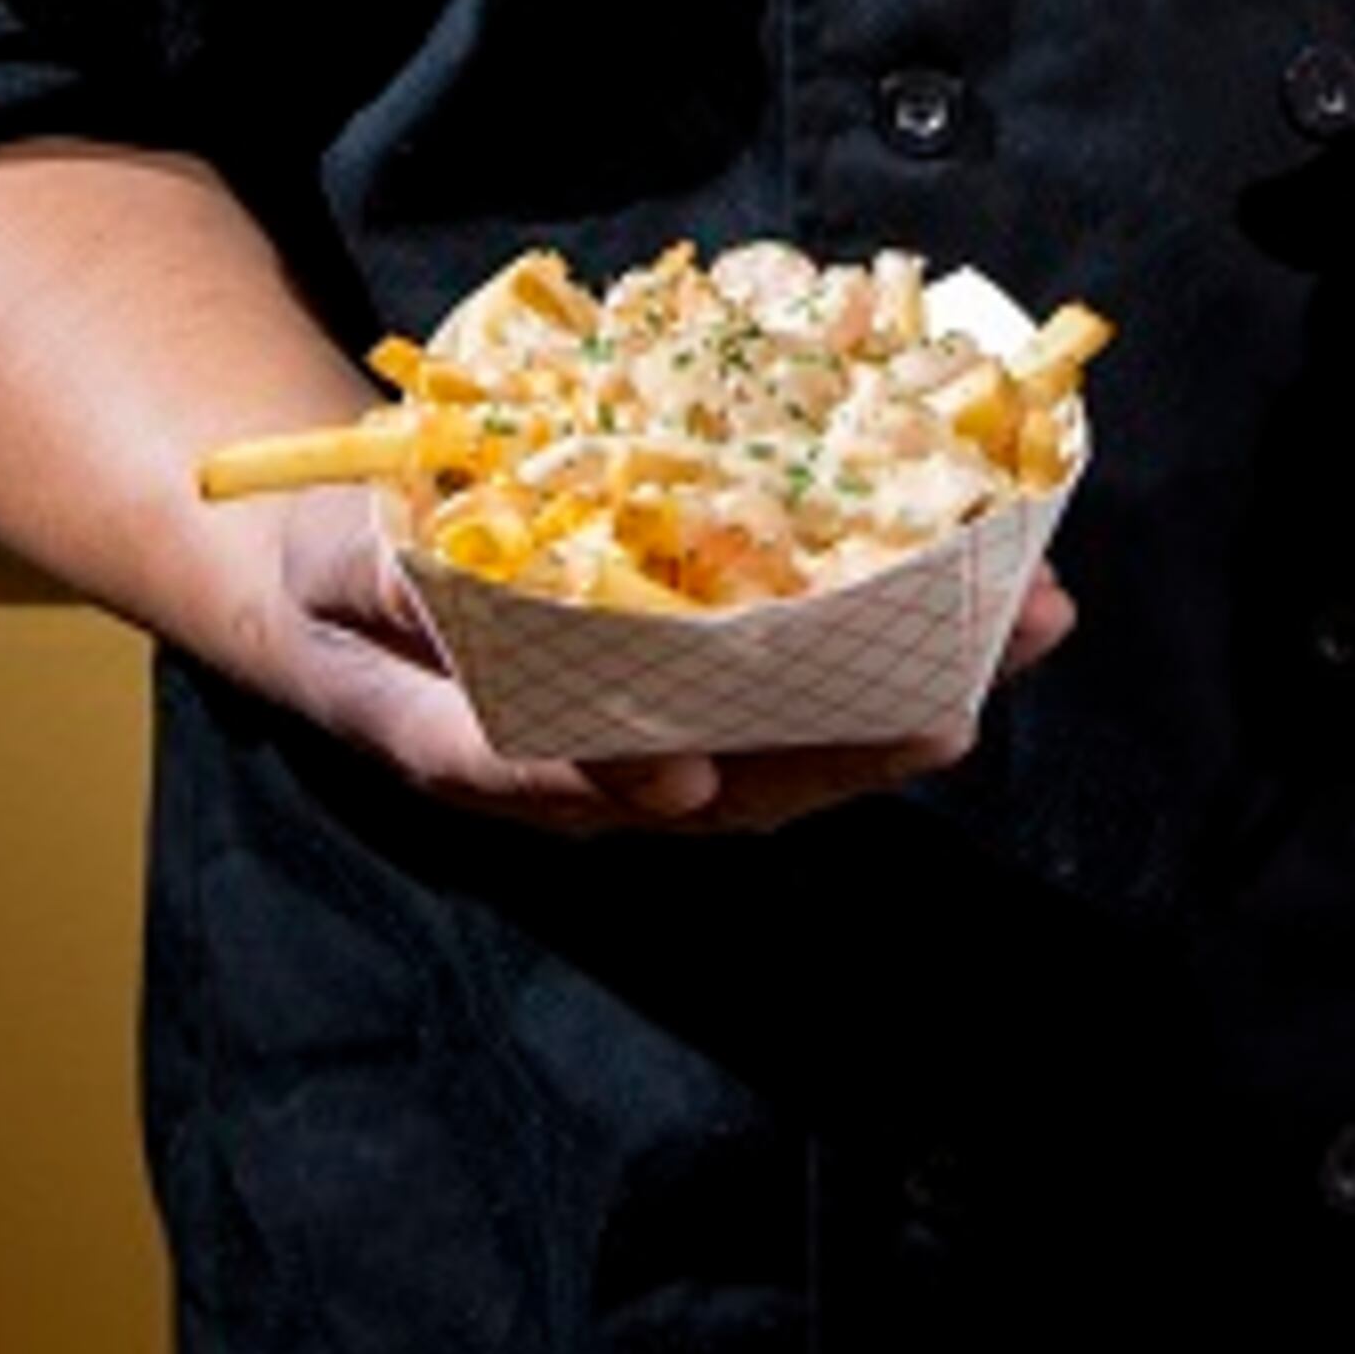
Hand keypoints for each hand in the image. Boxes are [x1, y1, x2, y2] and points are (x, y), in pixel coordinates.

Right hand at [249, 487, 1077, 840]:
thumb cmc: (337, 573)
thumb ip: (383, 582)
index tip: (682, 771)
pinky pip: (802, 708)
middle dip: (846, 747)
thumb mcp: (334, 567)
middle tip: (951, 708)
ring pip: (790, 757)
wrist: (346, 587)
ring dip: (909, 706)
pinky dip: (895, 666)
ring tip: (1021, 637)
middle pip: (727, 786)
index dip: (615, 775)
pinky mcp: (700, 707)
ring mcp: (651, 749)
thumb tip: (433, 576)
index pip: (552, 777)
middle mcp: (584, 773)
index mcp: (476, 744)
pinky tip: (985, 620)